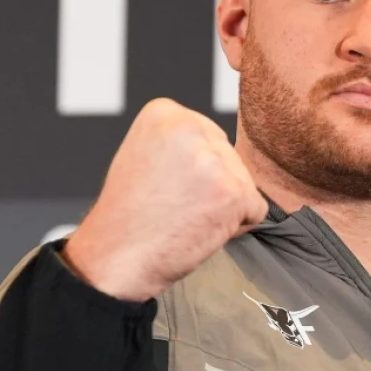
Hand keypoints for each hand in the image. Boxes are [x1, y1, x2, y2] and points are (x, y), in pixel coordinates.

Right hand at [64, 99, 268, 302]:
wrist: (115, 257)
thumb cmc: (129, 214)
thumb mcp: (145, 154)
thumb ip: (182, 142)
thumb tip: (220, 145)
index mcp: (165, 113)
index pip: (211, 137)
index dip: (196, 169)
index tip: (165, 184)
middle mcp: (189, 128)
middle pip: (231, 159)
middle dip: (213, 187)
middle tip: (175, 205)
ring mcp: (213, 161)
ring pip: (245, 184)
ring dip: (225, 206)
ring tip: (184, 217)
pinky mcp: (233, 193)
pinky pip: (256, 210)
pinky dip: (237, 226)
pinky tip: (200, 229)